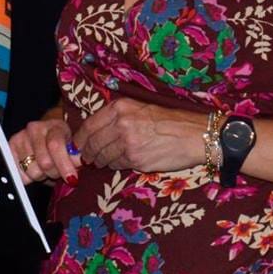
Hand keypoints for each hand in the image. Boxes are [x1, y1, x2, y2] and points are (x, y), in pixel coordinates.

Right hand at [9, 115, 78, 184]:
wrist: (46, 135)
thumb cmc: (62, 144)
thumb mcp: (74, 148)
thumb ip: (76, 159)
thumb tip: (75, 176)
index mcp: (55, 126)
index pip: (56, 146)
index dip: (64, 165)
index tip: (72, 179)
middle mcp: (35, 129)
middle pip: (44, 163)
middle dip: (54, 173)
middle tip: (57, 171)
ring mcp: (21, 137)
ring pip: (32, 171)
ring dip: (41, 176)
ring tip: (45, 169)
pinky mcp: (10, 148)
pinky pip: (20, 174)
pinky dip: (28, 177)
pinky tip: (34, 169)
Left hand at [74, 97, 203, 171]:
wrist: (194, 134)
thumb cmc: (168, 120)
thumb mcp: (139, 107)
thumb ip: (116, 117)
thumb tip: (93, 132)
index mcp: (119, 108)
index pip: (88, 126)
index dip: (80, 139)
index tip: (78, 145)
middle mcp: (120, 123)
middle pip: (92, 144)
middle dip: (88, 153)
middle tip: (88, 158)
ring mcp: (127, 142)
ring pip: (103, 156)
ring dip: (101, 161)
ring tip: (104, 160)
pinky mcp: (136, 159)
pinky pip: (117, 165)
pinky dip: (116, 165)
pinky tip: (122, 162)